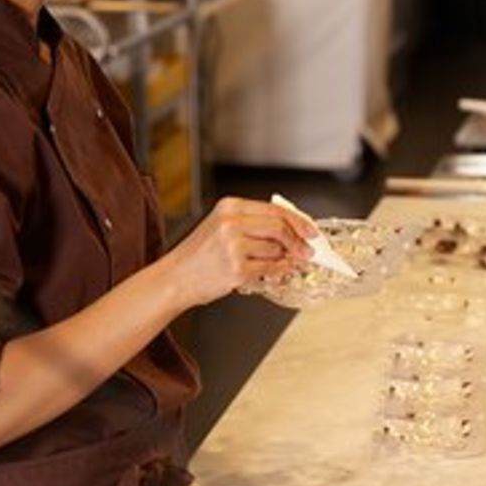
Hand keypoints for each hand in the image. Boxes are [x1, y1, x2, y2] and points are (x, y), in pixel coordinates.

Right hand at [159, 197, 314, 307]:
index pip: (275, 210)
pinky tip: (279, 271)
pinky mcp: (236, 269)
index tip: (311, 231)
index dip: (299, 221)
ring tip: (286, 262)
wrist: (174, 278)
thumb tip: (293, 229)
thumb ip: (255, 224)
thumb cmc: (199, 255)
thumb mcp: (222, 227)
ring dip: (287, 258)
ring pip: (277, 249)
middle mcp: (231, 224)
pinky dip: (280, 271)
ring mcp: (233, 247)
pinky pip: (270, 269)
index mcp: (230, 207)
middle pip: (280, 227)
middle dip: (299, 241)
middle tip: (308, 250)